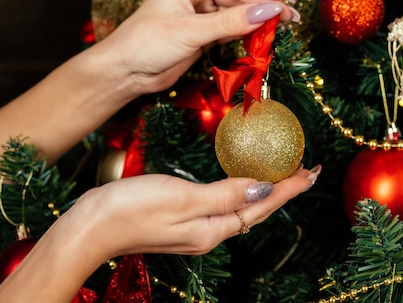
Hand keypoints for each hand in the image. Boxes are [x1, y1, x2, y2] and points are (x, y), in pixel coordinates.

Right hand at [0, 167, 320, 302]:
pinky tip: (242, 180)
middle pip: (257, 209)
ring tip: (283, 174)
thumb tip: (264, 188)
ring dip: (265, 189)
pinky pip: (224, 204)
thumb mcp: (184, 197)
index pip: (263, 205)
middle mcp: (210, 232)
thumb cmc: (132, 208)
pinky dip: (241, 190)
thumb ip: (226, 193)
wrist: (89, 227)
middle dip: (284, 190)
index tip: (312, 171)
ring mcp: (196, 229)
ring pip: (242, 207)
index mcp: (214, 228)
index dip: (289, 188)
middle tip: (305, 170)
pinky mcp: (182, 220)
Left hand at [96, 0, 297, 96]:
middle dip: (265, 5)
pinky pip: (233, 30)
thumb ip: (230, 22)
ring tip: (287, 26)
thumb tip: (269, 13)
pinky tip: (266, 36)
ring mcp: (202, 14)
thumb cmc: (146, 42)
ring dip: (261, 20)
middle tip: (293, 16)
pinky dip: (248, 34)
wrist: (125, 73)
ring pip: (239, 13)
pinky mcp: (205, 34)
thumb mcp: (190, 30)